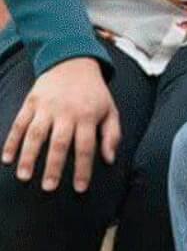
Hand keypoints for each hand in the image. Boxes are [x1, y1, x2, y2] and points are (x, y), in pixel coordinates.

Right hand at [1, 57, 119, 193]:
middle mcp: (67, 111)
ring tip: (24, 177)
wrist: (74, 62)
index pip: (86, 146)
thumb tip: (110, 160)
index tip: (79, 188)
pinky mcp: (32, 101)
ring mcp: (47, 106)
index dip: (83, 168)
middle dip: (54, 166)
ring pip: (36, 134)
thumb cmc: (93, 92)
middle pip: (59, 142)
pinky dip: (11, 141)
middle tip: (49, 187)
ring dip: (29, 156)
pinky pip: (20, 123)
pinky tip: (7, 159)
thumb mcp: (109, 109)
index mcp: (88, 115)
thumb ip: (112, 134)